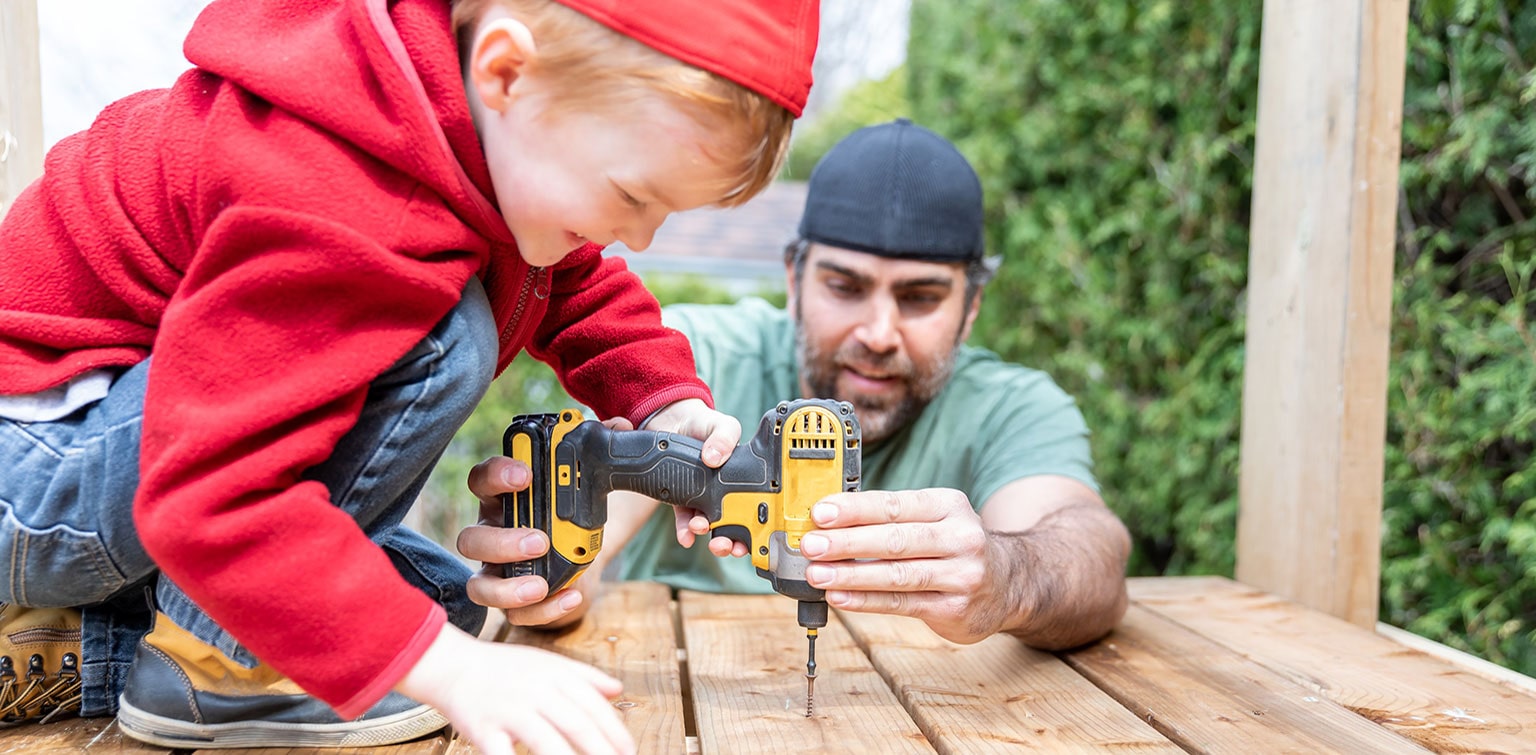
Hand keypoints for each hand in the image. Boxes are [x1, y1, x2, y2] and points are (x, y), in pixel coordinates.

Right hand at [396, 623, 633, 754]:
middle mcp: (536, 691)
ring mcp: (510, 710)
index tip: (630, 752)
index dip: (615, 730)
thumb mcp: (547, 662)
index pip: (593, 705)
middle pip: (577, 723)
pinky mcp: (484, 729)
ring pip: (546, 740)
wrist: (454, 666)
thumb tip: (618, 690)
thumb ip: (585, 676)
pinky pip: (503, 754)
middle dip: (602, 750)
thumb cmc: (506, 669)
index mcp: (555, 675)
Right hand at [459, 456, 594, 627]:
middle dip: (502, 541)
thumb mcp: (588, 481)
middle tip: (539, 539)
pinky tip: (572, 597)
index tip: (524, 475)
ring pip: (479, 585)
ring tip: (540, 584)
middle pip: (470, 539)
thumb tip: (617, 427)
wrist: (587, 552)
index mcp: (504, 500)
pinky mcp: (517, 603)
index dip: (496, 476)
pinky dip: (544, 611)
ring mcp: (499, 573)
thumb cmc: (575, 510)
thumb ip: (599, 452)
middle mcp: (492, 536)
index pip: (481, 481)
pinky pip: (516, 615)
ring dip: (506, 588)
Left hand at [642, 399, 748, 550]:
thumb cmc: (704, 423)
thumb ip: (724, 437)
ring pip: (708, 526)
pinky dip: (685, 530)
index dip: (757, 530)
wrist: (671, 419)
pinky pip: (683, 518)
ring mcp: (701, 497)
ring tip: (702, 530)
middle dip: (732, 542)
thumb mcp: (722, 425)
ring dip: (707, 535)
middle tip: (729, 545)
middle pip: (733, 525)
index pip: (754, 509)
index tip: (755, 540)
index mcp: (740, 479)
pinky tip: (685, 535)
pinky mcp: (679, 497)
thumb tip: (714, 458)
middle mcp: (723, 492)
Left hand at [796, 488, 1008, 643]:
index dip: (855, 509)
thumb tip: (830, 522)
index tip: (820, 513)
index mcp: (949, 505)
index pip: (896, 505)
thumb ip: (890, 518)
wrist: (1010, 583)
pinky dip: (867, 601)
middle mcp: (960, 537)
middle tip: (811, 544)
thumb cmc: (954, 546)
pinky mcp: (955, 608)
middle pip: (895, 539)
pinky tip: (840, 597)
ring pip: (897, 574)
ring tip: (817, 574)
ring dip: (851, 575)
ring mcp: (961, 574)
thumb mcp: (934, 519)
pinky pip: (902, 603)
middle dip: (847, 542)